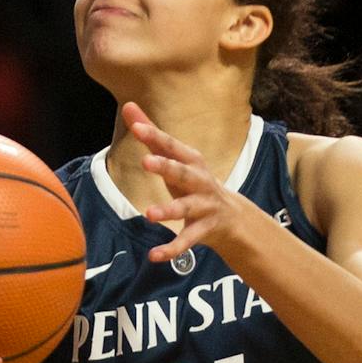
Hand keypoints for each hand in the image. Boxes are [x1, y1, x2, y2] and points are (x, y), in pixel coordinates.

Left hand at [123, 102, 271, 264]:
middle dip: (167, 167)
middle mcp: (200, 182)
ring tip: (149, 215)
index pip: (171, 146)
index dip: (155, 136)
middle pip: (183, 173)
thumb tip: (128, 106)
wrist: (232, 218)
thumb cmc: (193, 182)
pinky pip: (186, 241)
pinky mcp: (203, 231)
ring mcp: (203, 207)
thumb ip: (152, 135)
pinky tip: (153, 256)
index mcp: (191, 162)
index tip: (136, 128)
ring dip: (169, 211)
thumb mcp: (175, 159)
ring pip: (185, 208)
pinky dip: (171, 250)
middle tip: (146, 161)